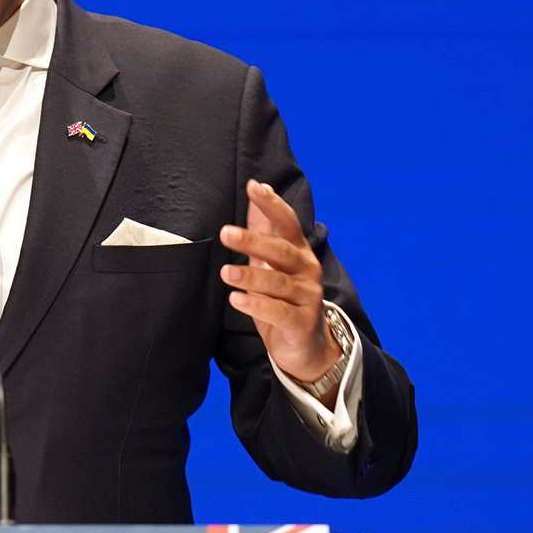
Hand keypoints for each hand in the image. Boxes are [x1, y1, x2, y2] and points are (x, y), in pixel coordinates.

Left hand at [218, 179, 339, 386]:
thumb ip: (264, 229)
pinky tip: (236, 300)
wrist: (307, 346)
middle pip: (282, 251)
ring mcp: (307, 297)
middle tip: (225, 233)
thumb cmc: (284, 298)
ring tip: (225, 272)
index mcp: (299, 253)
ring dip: (250, 276)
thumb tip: (257, 188)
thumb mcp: (272, 263)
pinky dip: (257, 306)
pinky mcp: (302, 323)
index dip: (272, 204)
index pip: (288, 223)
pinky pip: (278, 313)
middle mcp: (307, 271)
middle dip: (254, 241)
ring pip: (278, 283)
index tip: (254, 186)